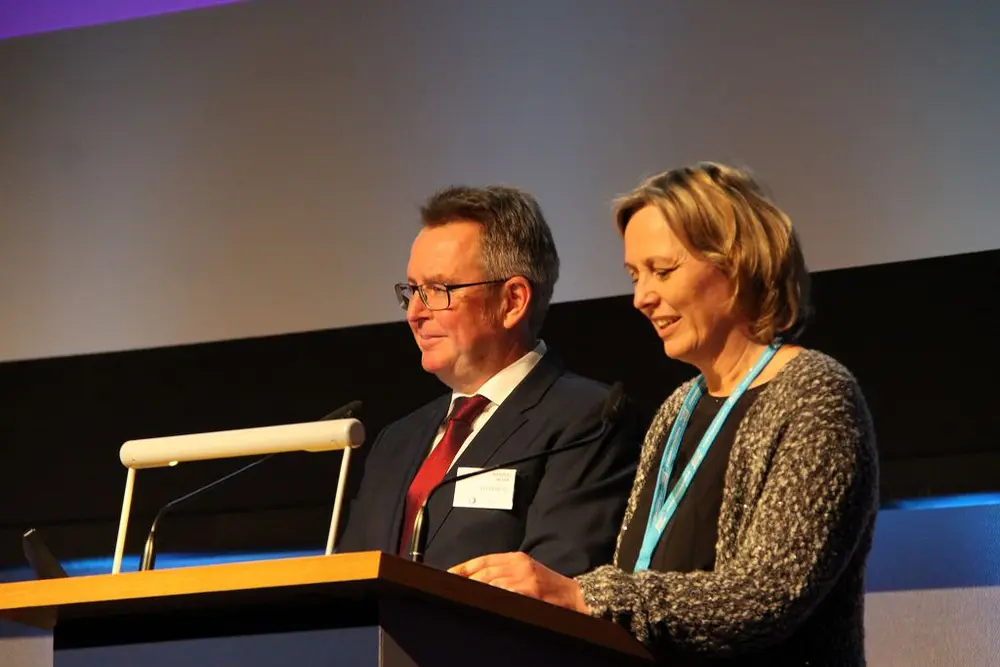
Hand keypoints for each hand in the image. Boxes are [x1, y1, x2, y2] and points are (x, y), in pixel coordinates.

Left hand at [449, 552, 589, 613]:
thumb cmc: (550, 588)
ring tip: (462, 598)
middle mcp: (519, 564)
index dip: (463, 567)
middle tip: (450, 590)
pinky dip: (491, 597)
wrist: (577, 596)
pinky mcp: (530, 591)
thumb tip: (478, 581)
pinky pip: (504, 593)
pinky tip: (483, 603)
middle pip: (483, 571)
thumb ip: (505, 573)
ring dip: (475, 590)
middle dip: (465, 581)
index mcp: (517, 558)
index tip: (448, 575)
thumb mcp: (527, 573)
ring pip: (491, 582)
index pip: (483, 559)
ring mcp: (525, 578)